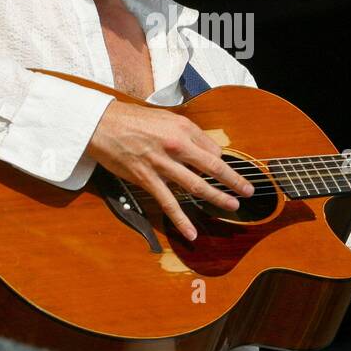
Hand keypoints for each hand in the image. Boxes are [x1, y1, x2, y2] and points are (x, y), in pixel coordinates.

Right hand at [85, 100, 254, 239]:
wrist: (102, 125)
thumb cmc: (134, 120)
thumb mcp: (167, 118)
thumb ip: (189, 133)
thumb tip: (209, 150)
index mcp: (182, 129)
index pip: (212, 149)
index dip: (224, 163)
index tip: (232, 173)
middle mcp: (175, 145)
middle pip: (212, 167)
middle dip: (233, 181)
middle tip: (248, 192)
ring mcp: (161, 164)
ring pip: (195, 186)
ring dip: (216, 198)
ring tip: (231, 207)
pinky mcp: (146, 179)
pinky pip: (168, 203)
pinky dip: (181, 219)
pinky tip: (192, 232)